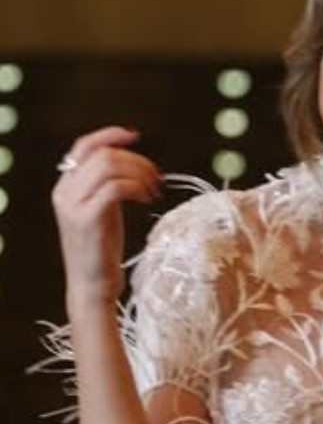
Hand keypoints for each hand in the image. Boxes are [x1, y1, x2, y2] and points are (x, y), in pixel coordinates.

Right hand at [52, 126, 162, 306]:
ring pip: (108, 165)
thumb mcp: (102, 213)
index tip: (136, 136)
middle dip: (136, 160)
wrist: (92, 288)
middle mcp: (64, 192)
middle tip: (157, 178)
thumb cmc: (101, 253)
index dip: (110, 135)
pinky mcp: (87, 219)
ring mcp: (73, 205)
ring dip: (139, 172)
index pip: (84, 145)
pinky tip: (147, 199)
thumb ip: (106, 187)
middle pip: (102, 154)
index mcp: (66, 186)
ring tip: (154, 191)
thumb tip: (130, 165)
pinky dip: (136, 187)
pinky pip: (115, 187)